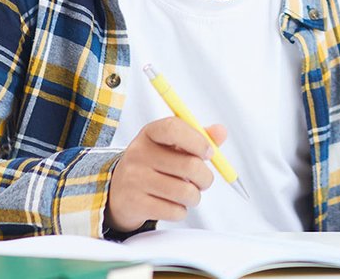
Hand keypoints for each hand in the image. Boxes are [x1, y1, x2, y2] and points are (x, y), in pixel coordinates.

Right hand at [104, 117, 225, 232]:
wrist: (118, 191)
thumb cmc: (153, 164)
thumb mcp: (171, 145)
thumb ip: (198, 137)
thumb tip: (221, 132)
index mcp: (149, 133)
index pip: (173, 128)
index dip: (198, 140)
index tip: (209, 153)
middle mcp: (138, 153)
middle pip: (189, 165)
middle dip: (206, 178)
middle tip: (203, 181)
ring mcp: (134, 179)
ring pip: (185, 192)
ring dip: (195, 197)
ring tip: (189, 194)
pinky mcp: (135, 204)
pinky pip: (174, 211)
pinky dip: (181, 211)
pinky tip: (173, 205)